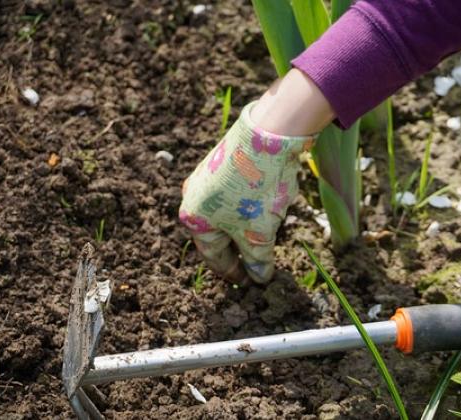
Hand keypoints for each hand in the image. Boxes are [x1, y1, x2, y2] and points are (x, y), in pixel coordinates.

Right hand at [179, 101, 313, 283]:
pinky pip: (233, 196)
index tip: (251, 283)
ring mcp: (206, 178)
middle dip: (239, 250)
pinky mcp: (222, 163)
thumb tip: (260, 277)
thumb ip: (258, 259)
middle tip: (257, 265)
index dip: (235, 273)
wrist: (268, 134)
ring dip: (245, 228)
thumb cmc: (256, 190)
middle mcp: (193, 198)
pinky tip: (266, 208)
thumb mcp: (259, 233)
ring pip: (227, 214)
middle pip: (218, 235)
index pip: (215, 257)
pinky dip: (248, 208)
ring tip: (265, 237)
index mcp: (194, 220)